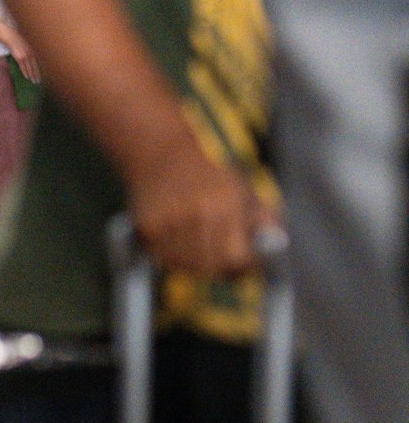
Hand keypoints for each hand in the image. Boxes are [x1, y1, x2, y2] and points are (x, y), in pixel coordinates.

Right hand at [7, 33, 41, 82]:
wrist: (10, 36)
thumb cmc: (17, 41)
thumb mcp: (25, 46)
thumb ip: (29, 52)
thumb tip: (30, 60)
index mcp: (33, 51)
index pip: (37, 63)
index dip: (39, 70)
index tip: (41, 76)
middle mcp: (30, 53)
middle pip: (35, 66)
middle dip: (37, 74)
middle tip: (38, 82)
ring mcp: (25, 55)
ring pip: (30, 68)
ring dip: (32, 75)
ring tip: (34, 81)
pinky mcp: (19, 57)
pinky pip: (23, 66)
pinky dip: (25, 72)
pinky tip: (27, 77)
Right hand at [125, 140, 274, 277]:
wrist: (160, 154)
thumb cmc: (210, 176)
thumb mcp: (244, 190)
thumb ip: (264, 219)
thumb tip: (276, 245)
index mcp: (226, 203)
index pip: (236, 256)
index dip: (244, 265)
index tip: (246, 262)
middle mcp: (197, 213)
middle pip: (212, 265)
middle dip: (222, 267)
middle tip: (225, 259)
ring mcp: (169, 222)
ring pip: (188, 266)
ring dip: (197, 263)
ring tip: (200, 245)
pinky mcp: (147, 227)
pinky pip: (165, 258)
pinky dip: (174, 256)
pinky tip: (179, 240)